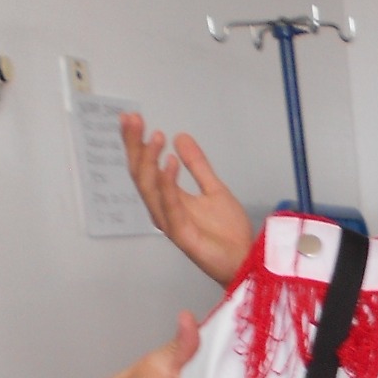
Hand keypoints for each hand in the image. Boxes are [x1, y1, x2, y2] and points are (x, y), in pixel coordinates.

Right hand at [122, 114, 254, 288]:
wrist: (245, 260)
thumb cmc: (228, 232)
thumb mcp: (214, 189)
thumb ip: (198, 165)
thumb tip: (180, 136)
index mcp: (169, 197)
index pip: (146, 167)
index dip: (137, 143)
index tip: (132, 118)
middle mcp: (163, 208)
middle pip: (140, 174)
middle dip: (135, 146)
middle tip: (133, 120)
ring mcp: (170, 221)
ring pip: (149, 188)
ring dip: (150, 160)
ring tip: (156, 137)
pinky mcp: (181, 234)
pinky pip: (170, 205)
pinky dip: (168, 184)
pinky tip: (171, 163)